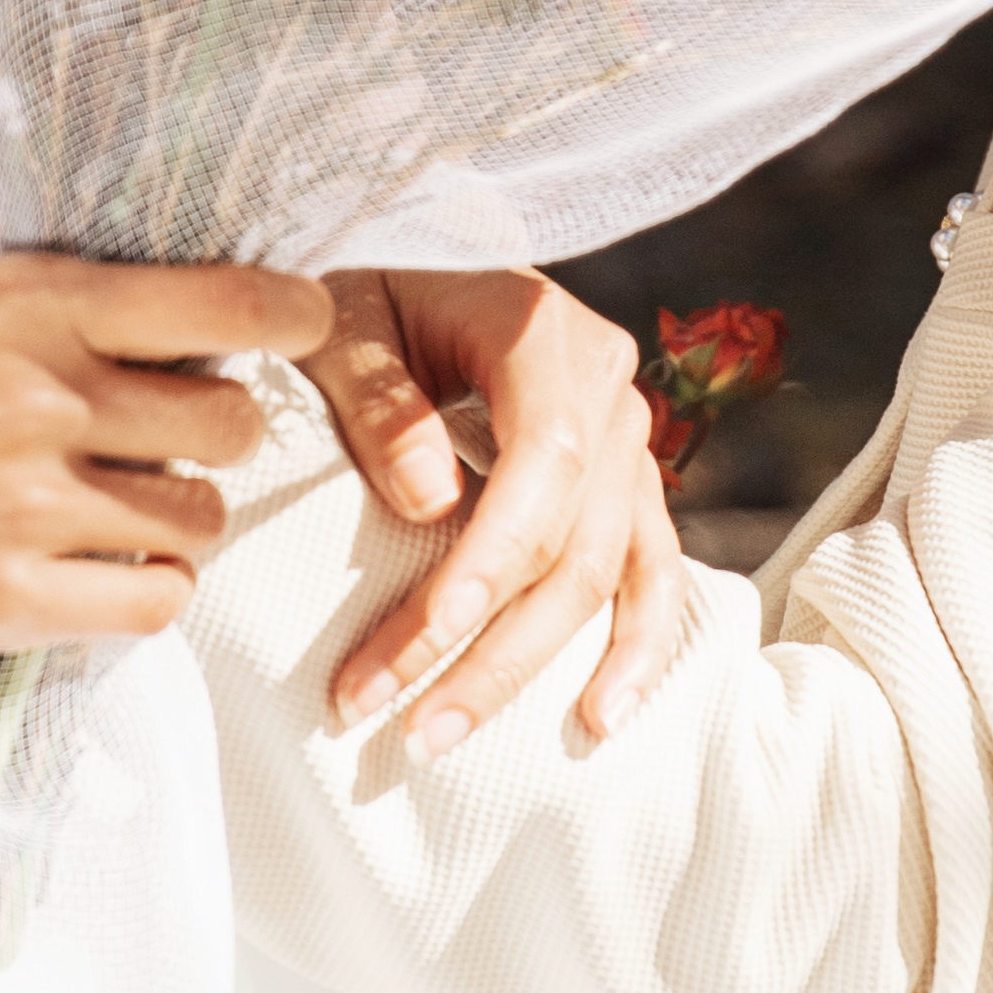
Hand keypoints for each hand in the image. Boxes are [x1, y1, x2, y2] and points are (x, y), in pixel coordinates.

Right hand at [0, 247, 336, 651]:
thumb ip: (36, 294)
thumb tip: (148, 295)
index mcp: (31, 300)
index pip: (231, 303)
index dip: (292, 318)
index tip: (299, 328)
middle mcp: (44, 398)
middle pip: (231, 421)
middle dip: (214, 429)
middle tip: (165, 437)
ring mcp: (25, 507)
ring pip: (198, 520)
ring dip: (176, 516)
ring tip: (114, 510)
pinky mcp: (0, 602)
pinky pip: (148, 603)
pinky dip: (142, 589)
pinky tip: (97, 571)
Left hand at [317, 261, 694, 756]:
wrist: (410, 256)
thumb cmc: (365, 285)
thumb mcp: (341, 319)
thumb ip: (380, 399)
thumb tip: (429, 504)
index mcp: (544, 334)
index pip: (544, 464)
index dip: (491, 561)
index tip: (427, 638)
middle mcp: (608, 389)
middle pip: (575, 542)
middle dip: (491, 647)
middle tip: (406, 728)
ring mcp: (625, 439)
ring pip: (610, 573)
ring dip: (537, 667)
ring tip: (454, 735)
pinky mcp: (623, 481)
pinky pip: (651, 571)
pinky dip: (636, 646)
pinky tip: (601, 716)